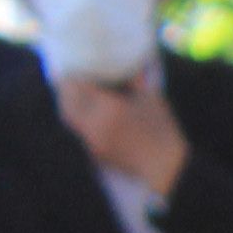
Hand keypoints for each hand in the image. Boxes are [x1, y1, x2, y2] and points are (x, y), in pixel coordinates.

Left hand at [57, 69, 190, 198]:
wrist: (166, 166)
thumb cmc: (162, 130)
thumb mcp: (151, 99)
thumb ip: (136, 80)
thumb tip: (128, 65)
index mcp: (110, 106)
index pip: (79, 85)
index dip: (76, 74)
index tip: (77, 66)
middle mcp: (95, 123)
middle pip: (68, 100)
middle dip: (67, 87)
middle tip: (69, 77)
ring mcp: (91, 139)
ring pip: (69, 116)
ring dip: (68, 103)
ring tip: (72, 93)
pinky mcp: (93, 151)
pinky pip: (77, 129)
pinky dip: (76, 118)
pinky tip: (81, 111)